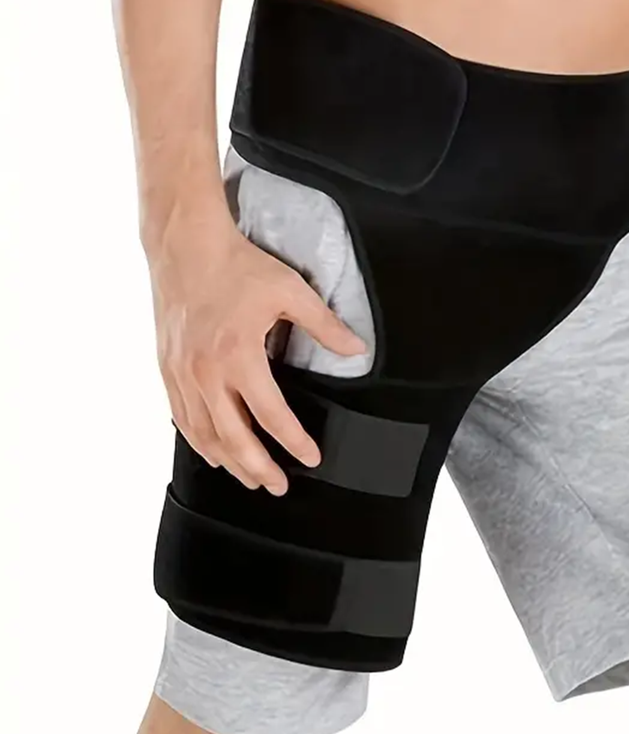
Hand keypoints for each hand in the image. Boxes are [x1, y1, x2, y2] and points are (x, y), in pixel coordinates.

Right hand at [148, 204, 366, 494]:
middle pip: (233, 438)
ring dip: (229, 462)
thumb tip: (357, 350)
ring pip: (204, 435)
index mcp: (238, 356)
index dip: (294, 442)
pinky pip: (181, 418)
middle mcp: (205, 373)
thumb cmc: (237, 266)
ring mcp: (182, 374)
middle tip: (278, 487)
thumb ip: (325, 325)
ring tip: (250, 478)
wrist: (185, 246)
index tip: (311, 459)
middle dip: (259, 468)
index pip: (272, 415)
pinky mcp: (168, 369)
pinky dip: (199, 442)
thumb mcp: (291, 291)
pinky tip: (214, 453)